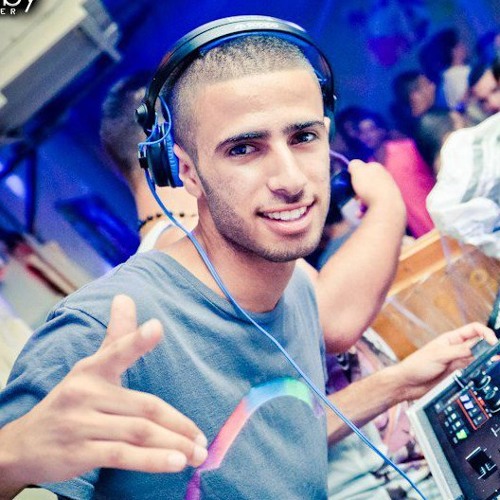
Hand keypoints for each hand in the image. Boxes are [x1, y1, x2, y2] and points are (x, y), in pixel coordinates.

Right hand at [0, 295, 206, 490]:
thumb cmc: (71, 400)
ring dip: (173, 445)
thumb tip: (125, 297)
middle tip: (203, 439)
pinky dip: (152, 461)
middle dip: (178, 425)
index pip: (117, 351)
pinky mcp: (79, 452)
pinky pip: (123, 456)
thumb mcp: (91, 367)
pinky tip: (175, 464)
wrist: (22, 444)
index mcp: (92, 369)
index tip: (157, 327)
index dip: (137, 340)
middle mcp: (86, 393)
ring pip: (139, 433)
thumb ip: (117, 337)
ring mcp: (81, 423)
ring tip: (197, 455)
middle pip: (145, 407)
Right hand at [348, 160, 404, 213]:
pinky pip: (375, 204)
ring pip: (371, 194)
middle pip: (368, 182)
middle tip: (354, 196)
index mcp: (377, 167)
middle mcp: (385, 176)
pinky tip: (362, 213)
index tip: (350, 182)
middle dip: (359, 190)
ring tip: (359, 206)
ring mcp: (390, 189)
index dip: (356, 175)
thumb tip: (353, 166)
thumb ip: (354, 165)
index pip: (365, 167)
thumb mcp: (357, 170)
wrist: (385, 205)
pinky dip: (367, 208)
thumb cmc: (369, 186)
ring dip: (362, 201)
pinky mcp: (390, 201)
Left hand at [393, 322, 496, 400]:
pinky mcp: (459, 376)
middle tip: (498, 357)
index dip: (486, 333)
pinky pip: (475, 373)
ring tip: (496, 365)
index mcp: (451, 339)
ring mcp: (459, 363)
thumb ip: (459, 351)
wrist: (408, 384)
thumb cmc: (417, 365)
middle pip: (480, 345)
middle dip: (491, 348)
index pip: (474, 330)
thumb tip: (479, 348)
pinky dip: (483, 373)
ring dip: (489, 361)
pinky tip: (487, 375)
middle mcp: (457, 350)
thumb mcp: (438, 355)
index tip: (494, 343)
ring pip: (480, 360)